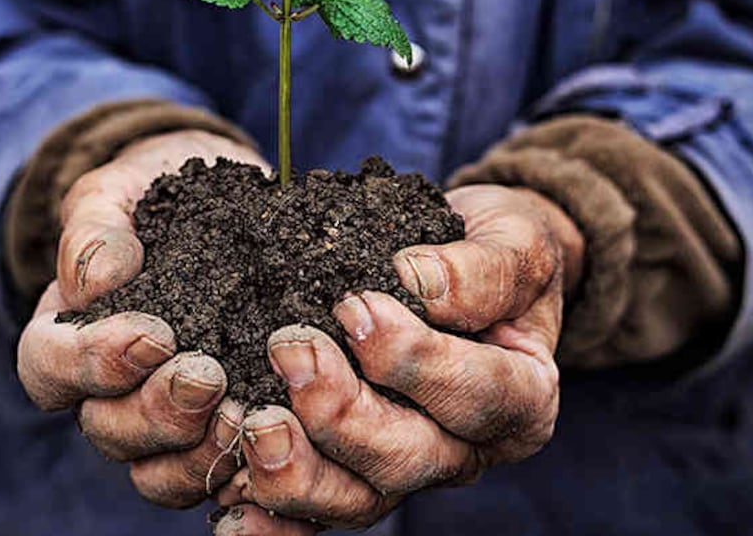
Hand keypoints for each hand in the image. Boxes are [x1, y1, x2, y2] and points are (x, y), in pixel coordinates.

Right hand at [16, 129, 268, 507]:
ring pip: (162, 474)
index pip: (50, 369)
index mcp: (67, 336)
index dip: (92, 364)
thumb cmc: (153, 195)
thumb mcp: (117, 191)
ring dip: (201, 453)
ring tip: (247, 417)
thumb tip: (99, 280)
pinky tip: (284, 443)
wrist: (222, 204)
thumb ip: (95, 228)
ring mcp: (167, 424)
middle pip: (109, 431)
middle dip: (157, 412)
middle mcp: (110, 394)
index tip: (152, 334)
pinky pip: (227, 480)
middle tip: (207, 378)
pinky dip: (251, 475)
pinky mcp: (225, 433)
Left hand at [214, 185, 583, 530]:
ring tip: (256, 421)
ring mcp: (405, 471)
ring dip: (300, 471)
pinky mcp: (351, 474)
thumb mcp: (515, 244)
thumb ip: (486, 269)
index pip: (476, 396)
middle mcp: (465, 450)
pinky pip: (312, 516)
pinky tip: (231, 512)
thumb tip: (418, 280)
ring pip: (356, 501)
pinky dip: (272, 520)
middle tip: (292, 349)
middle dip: (342, 413)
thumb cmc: (493, 253)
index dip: (415, 361)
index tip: (357, 307)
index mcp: (521, 399)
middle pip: (408, 460)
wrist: (466, 266)